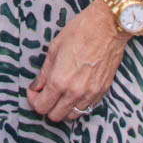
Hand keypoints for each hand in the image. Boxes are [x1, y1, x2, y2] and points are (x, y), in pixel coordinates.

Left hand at [27, 0, 128, 123]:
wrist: (108, 27)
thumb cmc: (80, 32)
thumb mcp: (54, 48)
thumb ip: (44, 72)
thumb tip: (36, 86)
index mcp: (59, 80)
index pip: (41, 106)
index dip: (34, 100)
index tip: (34, 92)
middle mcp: (75, 91)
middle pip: (55, 116)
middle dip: (46, 106)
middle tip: (44, 94)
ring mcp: (90, 93)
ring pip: (72, 116)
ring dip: (63, 109)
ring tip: (59, 95)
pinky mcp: (102, 91)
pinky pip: (87, 108)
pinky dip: (78, 105)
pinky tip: (74, 92)